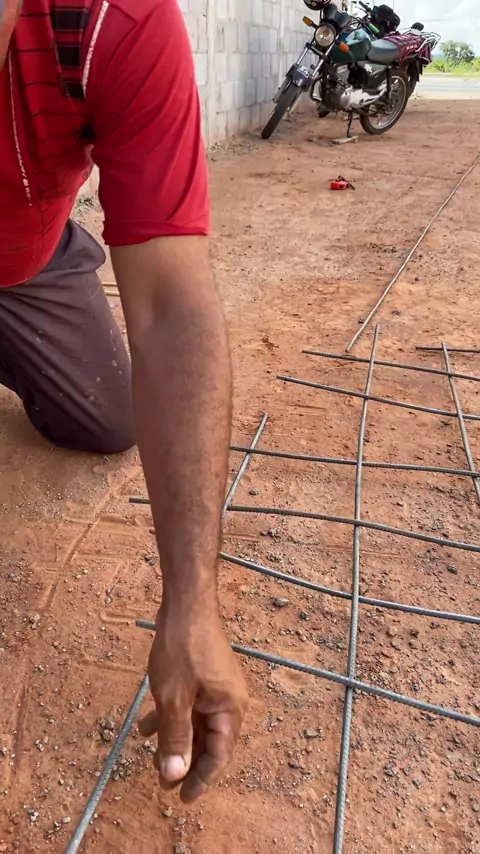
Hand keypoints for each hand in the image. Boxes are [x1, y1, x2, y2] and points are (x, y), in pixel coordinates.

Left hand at [139, 605, 248, 802]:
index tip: (182, 798)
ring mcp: (218, 687)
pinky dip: (173, 718)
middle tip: (161, 780)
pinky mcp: (205, 676)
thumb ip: (175, 737)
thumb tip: (174, 774)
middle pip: (209, 742)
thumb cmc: (182, 647)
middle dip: (185, 761)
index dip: (199, 779)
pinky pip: (191, 706)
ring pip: (197, 724)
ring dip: (176, 740)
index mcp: (230, 709)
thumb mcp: (173, 698)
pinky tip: (148, 726)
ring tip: (152, 756)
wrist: (186, 604)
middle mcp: (230, 700)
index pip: (218, 756)